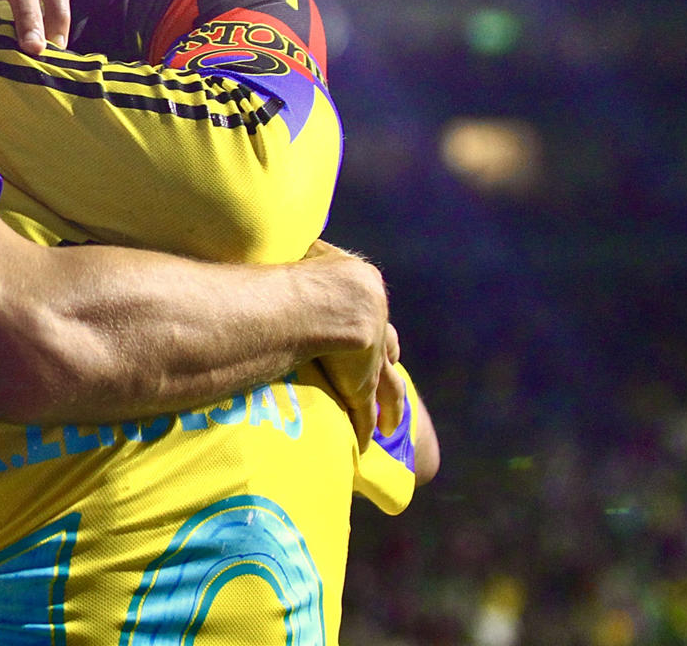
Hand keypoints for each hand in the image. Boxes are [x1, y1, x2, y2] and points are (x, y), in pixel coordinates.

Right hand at [300, 242, 395, 449]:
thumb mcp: (312, 252)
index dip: (372, 324)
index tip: (373, 333)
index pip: (373, 313)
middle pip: (388, 350)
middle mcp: (377, 329)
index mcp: (365, 293)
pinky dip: (366, 428)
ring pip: (389, 388)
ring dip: (390, 407)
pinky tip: (365, 443)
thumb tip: (295, 243)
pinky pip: (365, 413)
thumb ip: (309, 255)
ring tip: (392, 425)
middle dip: (388, 360)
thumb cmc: (311, 270)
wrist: (332, 301)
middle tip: (387, 369)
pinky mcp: (361, 387)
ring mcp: (372, 361)